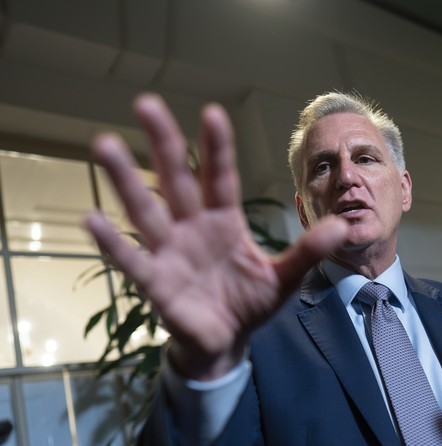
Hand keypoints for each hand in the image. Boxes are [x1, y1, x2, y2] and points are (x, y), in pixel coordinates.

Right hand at [84, 94, 347, 379]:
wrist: (227, 342)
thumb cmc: (251, 303)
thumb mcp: (285, 276)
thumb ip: (308, 250)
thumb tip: (343, 226)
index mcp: (224, 222)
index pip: (221, 177)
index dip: (217, 148)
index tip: (211, 112)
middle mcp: (193, 228)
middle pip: (176, 179)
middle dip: (163, 143)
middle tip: (145, 103)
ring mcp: (170, 252)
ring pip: (147, 210)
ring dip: (127, 180)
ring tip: (105, 144)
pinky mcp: (156, 282)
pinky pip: (132, 260)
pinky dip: (114, 242)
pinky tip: (92, 219)